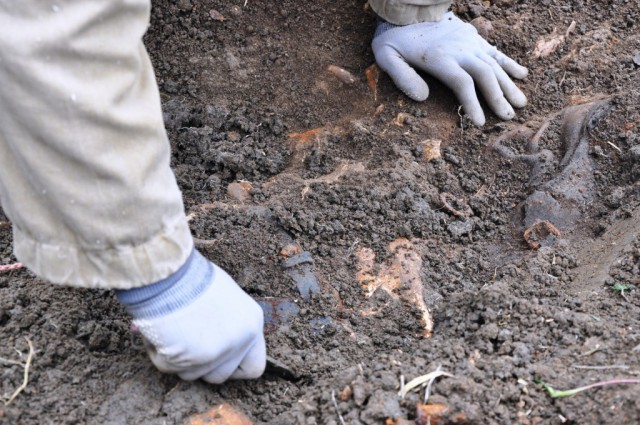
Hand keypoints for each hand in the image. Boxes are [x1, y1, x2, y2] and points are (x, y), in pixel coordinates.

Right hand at [117, 251, 265, 383]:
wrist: (169, 276)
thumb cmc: (192, 279)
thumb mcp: (225, 298)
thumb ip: (229, 323)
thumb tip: (219, 340)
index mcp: (251, 325)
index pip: (255, 366)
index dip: (235, 367)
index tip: (219, 360)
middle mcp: (238, 342)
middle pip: (221, 376)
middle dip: (202, 366)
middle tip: (188, 346)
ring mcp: (215, 354)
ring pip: (193, 375)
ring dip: (179, 359)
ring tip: (172, 330)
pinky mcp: (189, 360)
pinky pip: (169, 367)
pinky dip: (159, 354)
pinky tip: (158, 330)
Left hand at [372, 12, 527, 125]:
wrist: (408, 9)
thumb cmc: (394, 37)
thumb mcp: (386, 56)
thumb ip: (402, 77)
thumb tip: (421, 98)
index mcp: (439, 58)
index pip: (462, 84)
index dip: (472, 104)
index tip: (479, 123)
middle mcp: (459, 50)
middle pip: (484, 75)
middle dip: (498, 98)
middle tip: (508, 118)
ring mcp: (469, 43)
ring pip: (494, 64)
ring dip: (509, 85)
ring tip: (521, 104)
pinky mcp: (473, 38)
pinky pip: (495, 51)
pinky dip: (510, 63)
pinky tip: (522, 75)